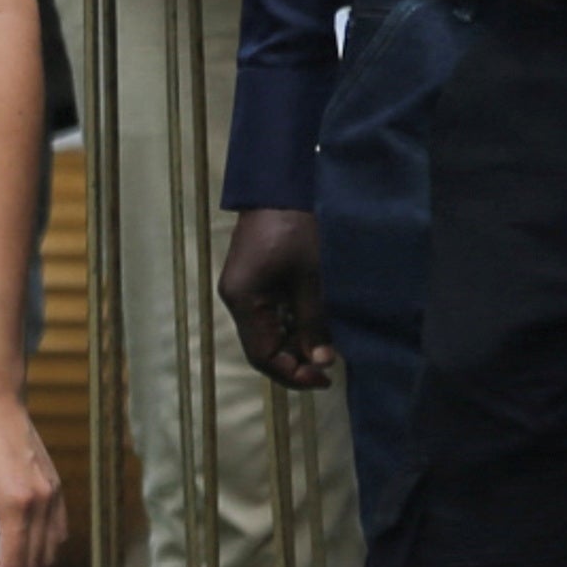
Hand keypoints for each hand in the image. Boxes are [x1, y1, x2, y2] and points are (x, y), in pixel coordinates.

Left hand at [0, 368, 66, 566]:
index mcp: (17, 504)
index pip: (14, 566)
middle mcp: (43, 502)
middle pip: (34, 564)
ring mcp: (54, 494)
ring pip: (49, 551)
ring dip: (22, 565)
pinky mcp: (55, 486)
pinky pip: (56, 531)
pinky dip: (36, 546)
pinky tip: (8, 543)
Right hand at [221, 207, 334, 390]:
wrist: (278, 188)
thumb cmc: (295, 229)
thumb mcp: (311, 278)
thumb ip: (314, 321)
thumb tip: (322, 360)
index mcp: (243, 300)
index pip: (262, 355)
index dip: (293, 373)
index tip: (325, 377)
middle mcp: (237, 300)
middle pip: (262, 348)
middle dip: (295, 361)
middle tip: (330, 367)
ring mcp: (243, 291)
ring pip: (267, 333)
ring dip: (295, 344)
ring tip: (326, 347)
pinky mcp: (253, 282)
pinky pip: (270, 316)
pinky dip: (292, 326)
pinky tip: (314, 326)